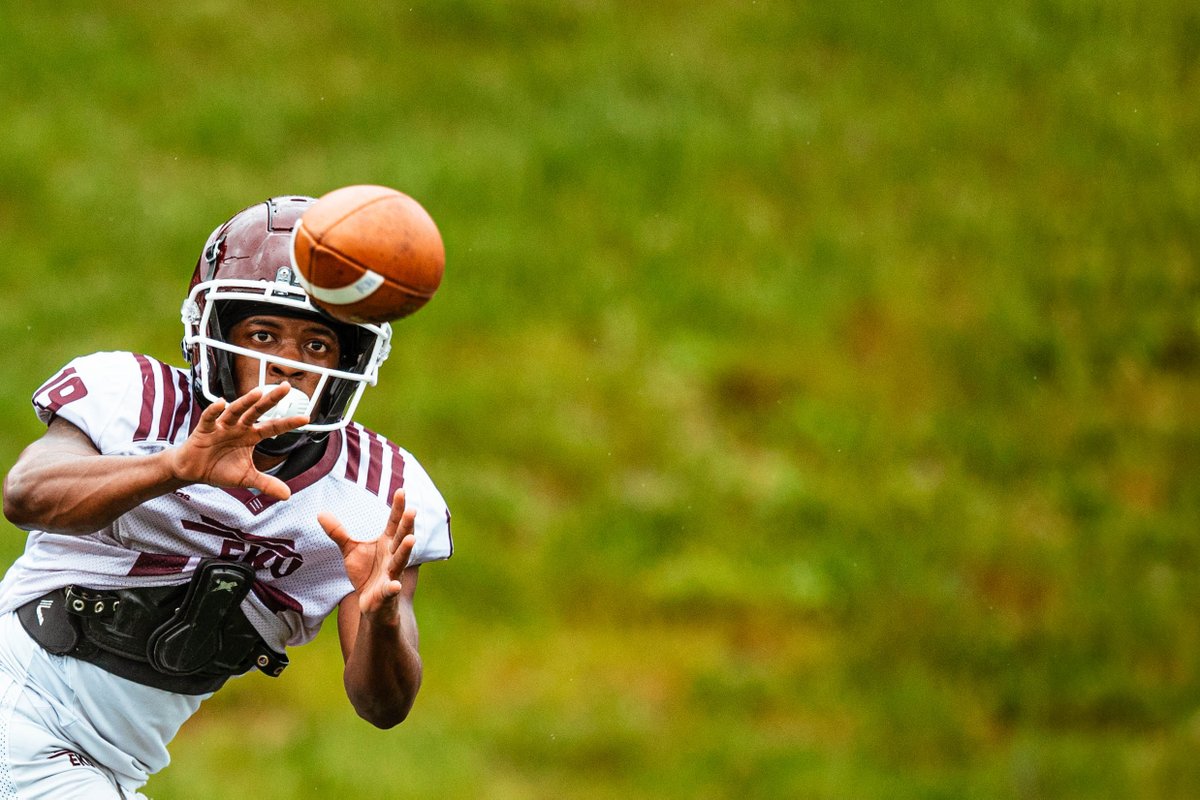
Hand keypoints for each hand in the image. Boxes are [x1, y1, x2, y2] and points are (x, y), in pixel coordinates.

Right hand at [168, 383, 308, 499]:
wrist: (194, 471)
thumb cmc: (220, 469)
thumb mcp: (246, 478)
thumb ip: (266, 483)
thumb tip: (287, 495)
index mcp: (251, 436)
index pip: (273, 427)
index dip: (288, 423)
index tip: (306, 418)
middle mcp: (239, 427)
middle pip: (257, 410)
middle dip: (271, 400)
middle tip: (286, 387)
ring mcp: (222, 426)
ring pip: (236, 410)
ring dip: (245, 402)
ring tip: (257, 393)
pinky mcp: (204, 429)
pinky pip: (209, 418)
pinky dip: (214, 410)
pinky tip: (222, 403)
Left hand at [320, 489, 415, 621]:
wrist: (371, 603)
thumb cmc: (365, 573)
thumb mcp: (350, 550)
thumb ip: (338, 533)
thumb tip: (320, 513)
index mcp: (386, 543)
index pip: (393, 523)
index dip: (398, 508)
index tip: (401, 490)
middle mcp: (392, 556)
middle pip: (400, 538)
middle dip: (407, 525)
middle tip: (412, 510)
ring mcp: (392, 574)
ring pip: (400, 561)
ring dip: (405, 551)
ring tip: (411, 539)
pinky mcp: (387, 593)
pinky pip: (390, 590)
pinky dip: (392, 588)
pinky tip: (394, 585)